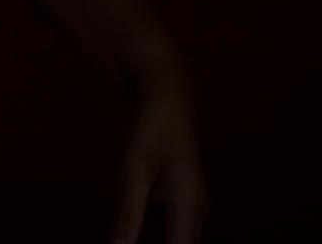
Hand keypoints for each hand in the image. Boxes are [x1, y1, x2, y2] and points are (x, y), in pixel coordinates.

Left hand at [112, 67, 201, 242]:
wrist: (166, 93)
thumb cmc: (149, 127)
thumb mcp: (132, 169)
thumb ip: (128, 213)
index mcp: (189, 205)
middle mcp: (196, 210)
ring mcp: (190, 206)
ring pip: (176, 242)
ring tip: (125, 242)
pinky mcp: (179, 201)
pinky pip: (170, 232)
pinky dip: (157, 240)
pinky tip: (130, 240)